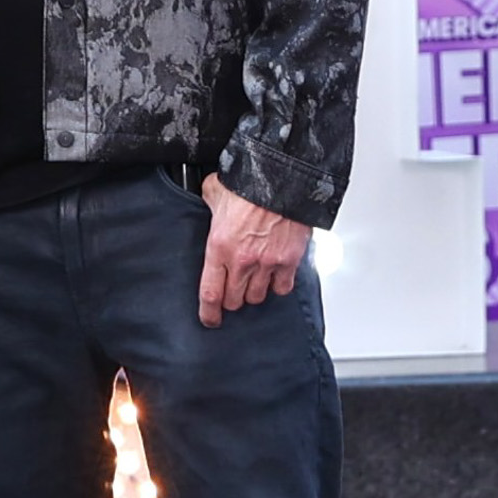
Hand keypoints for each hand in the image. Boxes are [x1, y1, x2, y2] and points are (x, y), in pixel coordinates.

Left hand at [196, 173, 309, 328]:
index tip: (209, 319)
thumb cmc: (249, 184)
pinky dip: (278, 286)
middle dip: (232, 300)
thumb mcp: (215, 192)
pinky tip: (274, 277)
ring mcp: (267, 263)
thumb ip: (208, 203)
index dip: (209, 312)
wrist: (282, 178)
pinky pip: (283, 288)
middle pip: (234, 300)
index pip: (210, 292)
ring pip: (258, 297)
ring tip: (252, 281)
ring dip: (253, 293)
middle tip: (232, 293)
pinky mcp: (289, 261)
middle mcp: (242, 260)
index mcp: (218, 246)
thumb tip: (207, 200)